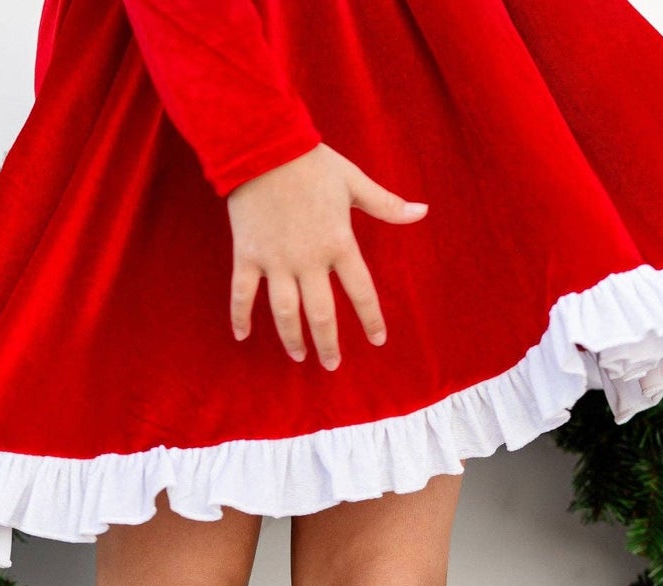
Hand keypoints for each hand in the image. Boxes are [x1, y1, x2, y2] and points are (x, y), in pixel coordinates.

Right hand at [226, 142, 427, 369]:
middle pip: (322, 313)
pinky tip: (243, 337)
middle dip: (328, 343)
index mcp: (339, 243)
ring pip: (285, 312)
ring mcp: (276, 260)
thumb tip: (423, 211)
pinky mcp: (248, 255)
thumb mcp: (354, 181)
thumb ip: (386, 205)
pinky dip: (240, 316)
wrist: (263, 144)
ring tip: (299, 356)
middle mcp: (309, 260)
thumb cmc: (312, 162)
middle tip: (332, 364)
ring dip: (292, 338)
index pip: (361, 291)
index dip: (371, 318)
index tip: (378, 340)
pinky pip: (242, 293)